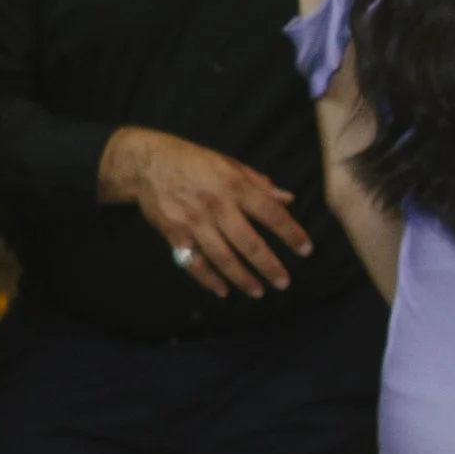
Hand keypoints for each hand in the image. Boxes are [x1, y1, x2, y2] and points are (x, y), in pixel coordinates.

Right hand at [98, 125, 313, 300]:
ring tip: (258, 292)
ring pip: (224, 258)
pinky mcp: (175, 234)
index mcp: (235, 186)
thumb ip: (259, 183)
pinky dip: (209, 280)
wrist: (148, 163)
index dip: (291, 233)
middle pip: (249, 243)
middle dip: (269, 265)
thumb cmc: (194, 162)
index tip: (306, 250)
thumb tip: (288, 199)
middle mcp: (217, 206)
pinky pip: (195, 262)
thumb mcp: (230, 164)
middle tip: (284, 282)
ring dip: (243, 278)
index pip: (271, 213)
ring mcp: (194, 222)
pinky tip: (223, 291)